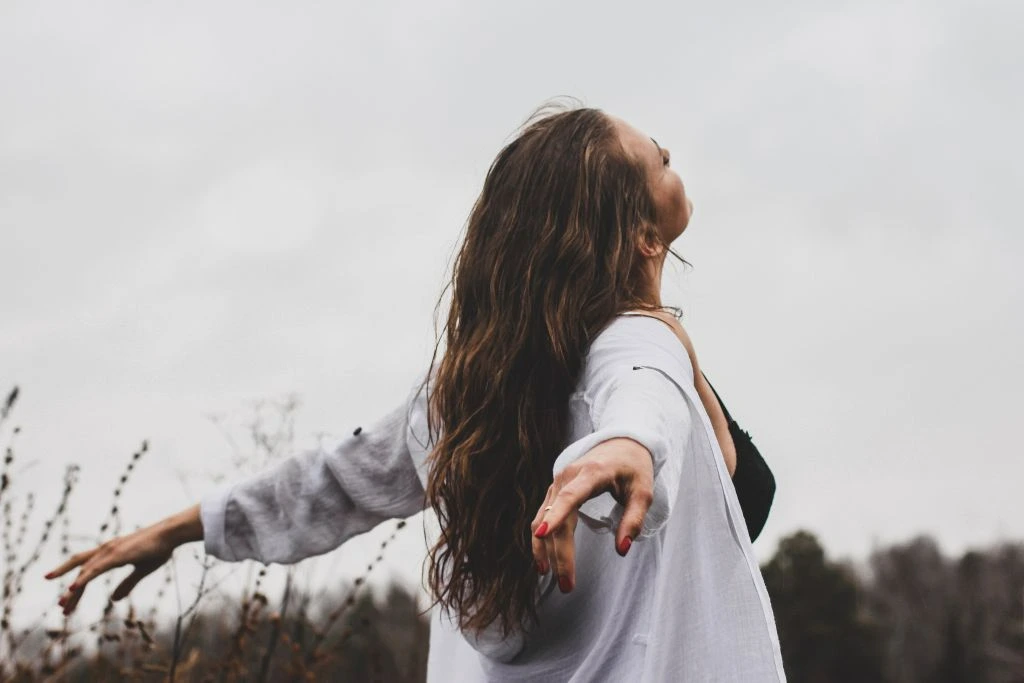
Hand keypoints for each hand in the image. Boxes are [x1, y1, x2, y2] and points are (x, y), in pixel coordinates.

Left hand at [45, 504, 201, 614]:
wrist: (171, 534)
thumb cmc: (159, 548)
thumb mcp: (141, 570)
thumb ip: (127, 584)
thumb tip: (114, 599)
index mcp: (111, 553)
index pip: (87, 568)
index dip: (76, 584)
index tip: (67, 600)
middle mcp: (106, 550)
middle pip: (80, 567)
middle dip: (69, 589)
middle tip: (60, 607)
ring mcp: (110, 551)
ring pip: (85, 572)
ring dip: (73, 590)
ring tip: (63, 606)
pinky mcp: (117, 554)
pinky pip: (96, 568)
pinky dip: (83, 578)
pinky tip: (73, 588)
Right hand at [530, 437, 653, 593]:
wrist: (621, 443)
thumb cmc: (634, 468)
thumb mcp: (643, 492)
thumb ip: (633, 520)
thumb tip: (622, 550)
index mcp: (591, 474)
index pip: (569, 497)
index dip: (556, 516)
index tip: (543, 534)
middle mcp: (567, 476)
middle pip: (556, 519)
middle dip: (559, 554)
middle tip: (567, 586)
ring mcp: (557, 482)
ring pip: (543, 519)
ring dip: (544, 550)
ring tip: (551, 577)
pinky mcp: (555, 490)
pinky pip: (542, 516)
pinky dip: (542, 539)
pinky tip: (545, 560)